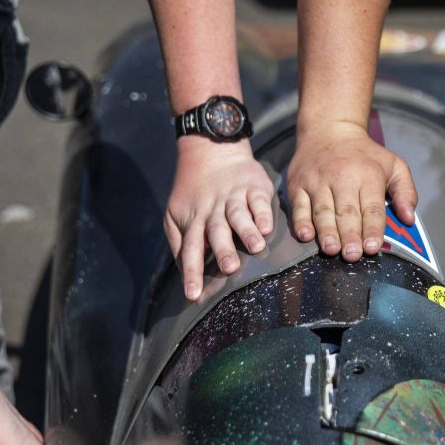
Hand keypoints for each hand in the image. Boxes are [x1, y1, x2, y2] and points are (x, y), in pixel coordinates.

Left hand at [165, 137, 274, 299]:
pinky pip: (258, 202)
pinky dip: (263, 214)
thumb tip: (182, 270)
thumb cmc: (194, 191)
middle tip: (230, 268)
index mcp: (194, 220)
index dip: (192, 272)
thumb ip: (179, 242)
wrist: (211, 150)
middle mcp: (213, 211)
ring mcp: (234, 198)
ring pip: (239, 217)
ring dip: (248, 232)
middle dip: (223, 250)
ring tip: (256, 247)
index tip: (193, 295)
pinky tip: (268, 226)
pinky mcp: (253, 188)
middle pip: (217, 233)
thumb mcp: (176, 214)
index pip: (190, 249)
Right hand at [287, 121, 416, 260]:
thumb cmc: (364, 154)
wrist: (328, 129)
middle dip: (350, 235)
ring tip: (332, 250)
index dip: (372, 228)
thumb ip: (406, 191)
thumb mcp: (393, 164)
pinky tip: (306, 236)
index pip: (371, 207)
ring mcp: (317, 182)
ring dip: (327, 233)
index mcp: (368, 175)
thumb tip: (408, 218)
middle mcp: (341, 178)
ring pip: (322, 211)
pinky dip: (301, 222)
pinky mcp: (298, 185)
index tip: (372, 247)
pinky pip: (299, 207)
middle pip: (346, 212)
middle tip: (353, 254)